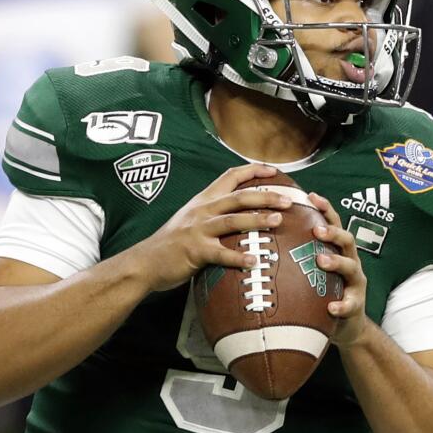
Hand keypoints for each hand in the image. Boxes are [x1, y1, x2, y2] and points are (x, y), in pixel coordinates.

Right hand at [136, 164, 291, 291]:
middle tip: (288, 199)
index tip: (275, 170)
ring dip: (258, 220)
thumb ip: (213, 213)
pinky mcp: (195, 251)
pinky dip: (239, 257)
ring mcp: (198, 230)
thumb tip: (241, 213)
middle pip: (238, 197)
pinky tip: (255, 261)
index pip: (230, 176)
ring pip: (233, 220)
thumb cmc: (171, 243)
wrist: (144, 262)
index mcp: (203, 200)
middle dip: (265, 196)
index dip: (253, 170)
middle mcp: (202, 210)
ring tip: (278, 221)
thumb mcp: (191, 219)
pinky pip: (221, 254)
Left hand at [307, 192, 369, 347]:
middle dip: (333, 232)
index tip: (310, 196)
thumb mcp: (312, 270)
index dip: (324, 208)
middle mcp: (350, 261)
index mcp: (337, 250)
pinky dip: (342, 305)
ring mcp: (355, 282)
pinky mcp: (357, 304)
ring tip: (321, 260)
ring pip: (351, 267)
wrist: (346, 325)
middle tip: (316, 230)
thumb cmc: (322, 292)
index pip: (333, 223)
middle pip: (347, 240)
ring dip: (336, 262)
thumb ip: (295, 255)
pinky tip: (331, 308)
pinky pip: (351, 304)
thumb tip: (259, 240)